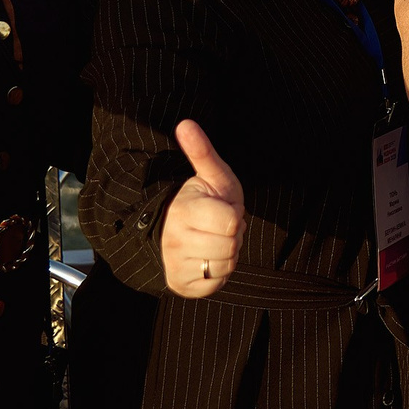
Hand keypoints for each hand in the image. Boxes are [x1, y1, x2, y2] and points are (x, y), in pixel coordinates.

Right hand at [160, 120, 245, 298]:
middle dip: (232, 235)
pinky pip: (217, 282)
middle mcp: (175, 239)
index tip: (221, 208)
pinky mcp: (183, 285)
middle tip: (219, 226)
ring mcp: (177, 264)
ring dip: (228, 253)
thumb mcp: (211, 174)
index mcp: (184, 210)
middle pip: (230, 245)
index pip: (230, 223)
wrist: (182, 231)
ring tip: (214, 239)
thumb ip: (202, 151)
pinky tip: (209, 257)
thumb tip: (185, 123)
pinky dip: (220, 272)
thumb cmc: (204, 200)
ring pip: (225, 265)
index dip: (233, 215)